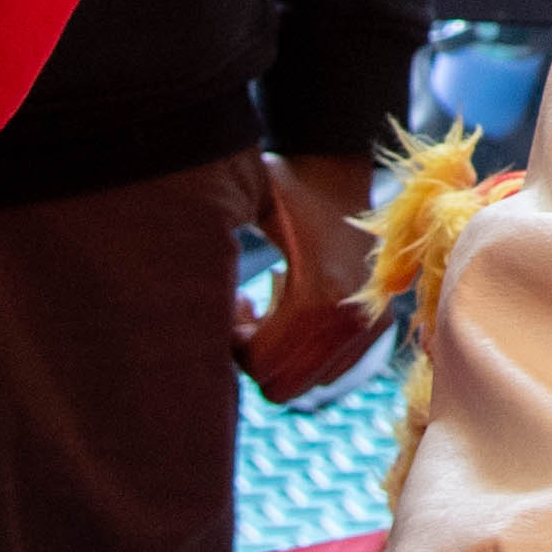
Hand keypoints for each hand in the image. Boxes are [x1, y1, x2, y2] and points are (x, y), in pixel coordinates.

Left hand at [235, 153, 380, 403]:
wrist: (342, 164)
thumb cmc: (287, 185)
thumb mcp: (246, 207)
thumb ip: (211, 251)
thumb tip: (174, 297)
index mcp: (318, 295)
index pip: (261, 365)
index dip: (234, 344)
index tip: (234, 304)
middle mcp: (350, 319)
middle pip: (282, 387)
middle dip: (255, 357)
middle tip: (247, 313)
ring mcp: (368, 324)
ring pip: (307, 382)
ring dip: (281, 355)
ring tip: (270, 309)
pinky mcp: (378, 323)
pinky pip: (331, 369)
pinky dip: (307, 351)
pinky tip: (296, 308)